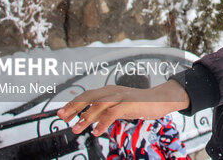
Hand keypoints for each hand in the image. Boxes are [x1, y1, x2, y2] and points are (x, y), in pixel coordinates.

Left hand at [56, 80, 188, 136]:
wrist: (160, 99)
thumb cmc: (140, 104)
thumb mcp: (119, 106)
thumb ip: (105, 110)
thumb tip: (89, 119)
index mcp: (109, 90)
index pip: (87, 95)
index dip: (73, 104)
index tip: (62, 113)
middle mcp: (113, 91)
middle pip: (88, 97)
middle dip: (73, 108)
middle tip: (63, 118)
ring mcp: (121, 97)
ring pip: (98, 105)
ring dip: (85, 118)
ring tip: (76, 128)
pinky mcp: (128, 104)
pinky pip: (112, 113)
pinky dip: (102, 123)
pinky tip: (97, 131)